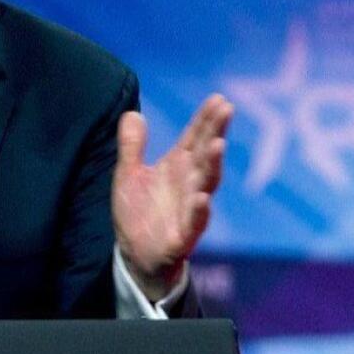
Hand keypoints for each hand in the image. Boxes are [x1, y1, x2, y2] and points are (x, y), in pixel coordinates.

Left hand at [112, 94, 232, 300]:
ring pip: (206, 183)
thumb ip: (131, 146)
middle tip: (226, 109)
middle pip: (206, 153)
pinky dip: (200, 210)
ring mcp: (190, 208)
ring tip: (218, 144)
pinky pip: (195, 221)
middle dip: (215, 131)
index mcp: (177, 167)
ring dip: (213, 164)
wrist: (135, 255)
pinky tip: (202, 198)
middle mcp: (189, 183)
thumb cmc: (137, 212)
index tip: (219, 99)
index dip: (206, 119)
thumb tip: (132, 113)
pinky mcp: (184, 234)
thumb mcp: (127, 174)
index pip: (195, 137)